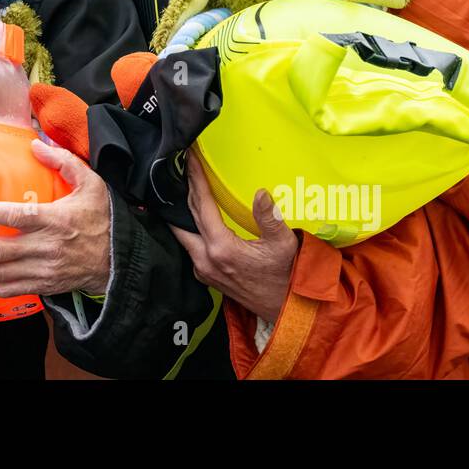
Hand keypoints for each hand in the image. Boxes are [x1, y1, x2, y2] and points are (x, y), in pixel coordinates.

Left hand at [0, 139, 111, 296]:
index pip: (16, 217)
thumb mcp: (92, 184)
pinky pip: (8, 289)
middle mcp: (47, 248)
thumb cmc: (102, 219)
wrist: (120, 262)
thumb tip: (36, 145)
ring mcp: (44, 271)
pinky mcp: (43, 286)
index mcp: (56, 220)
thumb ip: (64, 163)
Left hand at [171, 152, 298, 322]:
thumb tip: (261, 193)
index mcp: (222, 249)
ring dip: (183, 210)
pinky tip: (192, 215)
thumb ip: (270, 218)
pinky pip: (189, 245)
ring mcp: (202, 270)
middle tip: (181, 167)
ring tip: (183, 187)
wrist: (285, 310)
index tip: (189, 159)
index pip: (202, 206)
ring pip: (183, 234)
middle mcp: (205, 259)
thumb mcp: (284, 245)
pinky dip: (188, 227)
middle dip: (183, 191)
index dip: (195, 180)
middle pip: (186, 218)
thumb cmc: (286, 276)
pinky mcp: (205, 276)